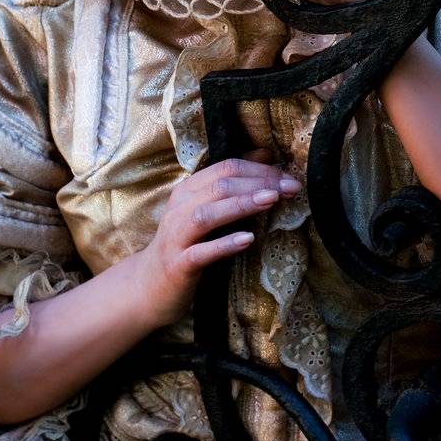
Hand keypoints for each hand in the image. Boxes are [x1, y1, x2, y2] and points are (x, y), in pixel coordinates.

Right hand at [134, 154, 300, 327]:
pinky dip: (224, 244)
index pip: (226, 169)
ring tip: (271, 201)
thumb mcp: (207, 210)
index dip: (259, 169)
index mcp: (188, 191)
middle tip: (291, 188)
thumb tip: (265, 154)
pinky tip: (247, 240)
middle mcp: (180, 209)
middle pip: (220, 186)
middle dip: (258, 184)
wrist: (150, 286)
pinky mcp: (178, 265)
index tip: (288, 177)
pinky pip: (200, 253)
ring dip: (241, 205)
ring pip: (207, 214)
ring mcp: (177, 237)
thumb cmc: (187, 245)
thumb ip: (232, 184)